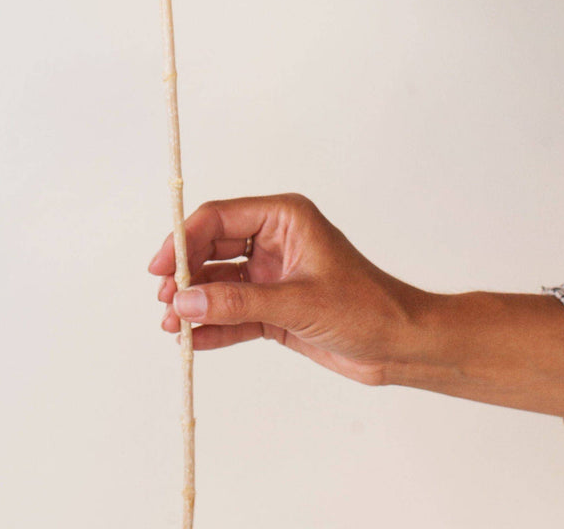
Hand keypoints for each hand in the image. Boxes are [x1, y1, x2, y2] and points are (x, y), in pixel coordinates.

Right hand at [149, 193, 422, 385]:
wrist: (402, 345)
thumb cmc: (367, 307)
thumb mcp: (296, 303)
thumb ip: (237, 303)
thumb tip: (185, 303)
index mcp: (284, 218)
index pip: (220, 218)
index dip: (184, 240)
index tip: (161, 267)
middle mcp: (275, 240)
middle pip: (214, 248)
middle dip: (186, 275)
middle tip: (164, 301)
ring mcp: (273, 274)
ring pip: (220, 282)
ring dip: (196, 303)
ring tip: (172, 326)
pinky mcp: (275, 307)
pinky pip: (234, 312)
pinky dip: (214, 325)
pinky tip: (194, 340)